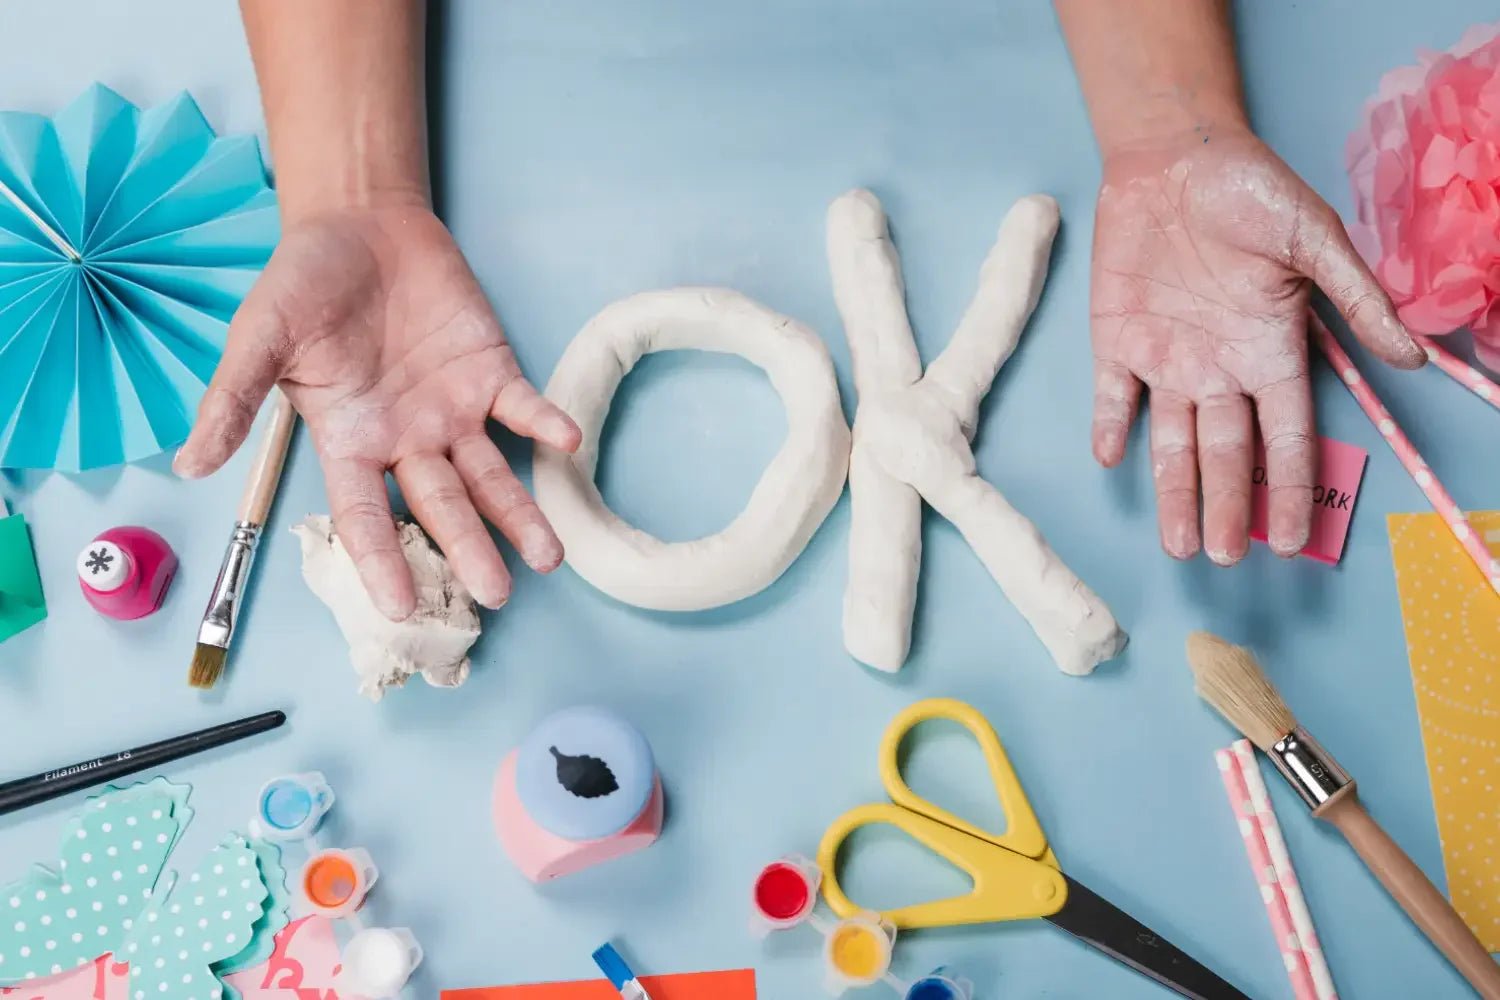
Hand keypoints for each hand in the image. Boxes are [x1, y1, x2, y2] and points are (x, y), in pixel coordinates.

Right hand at [175, 198, 580, 618]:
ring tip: (550, 556)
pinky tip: (566, 442)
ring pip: (491, 474)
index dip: (381, 560)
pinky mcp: (490, 371)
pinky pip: (522, 407)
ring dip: (520, 513)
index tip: (400, 608)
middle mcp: (408, 439)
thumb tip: (187, 466)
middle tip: (497, 597)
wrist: (358, 224)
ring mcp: (453, 410)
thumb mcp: (259, 338)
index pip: (367, 515)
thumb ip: (231, 400)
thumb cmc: (303, 284)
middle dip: (470, 550)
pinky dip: (544, 423)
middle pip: (443, 507)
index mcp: (351, 442)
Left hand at [1089, 127, 1424, 563]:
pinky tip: (1113, 460)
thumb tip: (1411, 355)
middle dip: (1227, 506)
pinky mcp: (1116, 342)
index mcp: (1271, 351)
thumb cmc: (1253, 191)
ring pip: (1171, 442)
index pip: (1284, 437)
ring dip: (1174, 491)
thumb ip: (1355, 298)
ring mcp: (1166, 360)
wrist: (1175, 155)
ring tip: (1179, 545)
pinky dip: (1110, 426)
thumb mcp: (1314, 238)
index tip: (1291, 541)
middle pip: (1227, 454)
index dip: (1287, 488)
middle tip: (1227, 558)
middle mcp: (1219, 369)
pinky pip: (1112, 396)